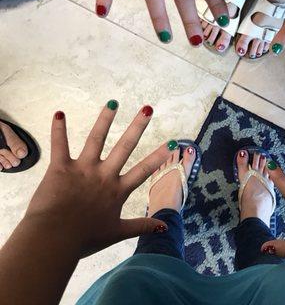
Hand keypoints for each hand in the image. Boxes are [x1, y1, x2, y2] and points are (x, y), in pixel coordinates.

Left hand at [25, 104, 174, 256]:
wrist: (54, 239)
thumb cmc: (85, 239)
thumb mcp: (117, 233)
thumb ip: (141, 226)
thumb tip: (164, 227)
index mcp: (117, 190)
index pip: (144, 169)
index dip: (159, 155)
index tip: (172, 142)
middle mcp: (104, 175)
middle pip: (124, 146)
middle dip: (137, 126)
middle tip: (147, 109)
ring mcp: (83, 169)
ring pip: (96, 139)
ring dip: (104, 119)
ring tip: (113, 102)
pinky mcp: (61, 168)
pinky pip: (60, 145)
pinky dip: (58, 129)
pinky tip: (59, 113)